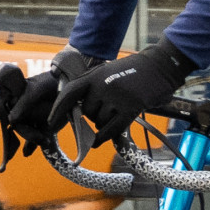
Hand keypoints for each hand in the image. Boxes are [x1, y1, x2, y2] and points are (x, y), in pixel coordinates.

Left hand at [1, 41, 191, 152]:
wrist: (159, 66)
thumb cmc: (132, 70)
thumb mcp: (106, 71)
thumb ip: (90, 86)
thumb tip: (74, 108)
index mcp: (93, 75)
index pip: (69, 94)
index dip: (57, 110)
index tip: (50, 123)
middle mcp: (102, 86)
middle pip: (86, 112)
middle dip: (91, 115)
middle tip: (105, 108)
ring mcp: (116, 98)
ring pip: (98, 121)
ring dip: (103, 123)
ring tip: (116, 111)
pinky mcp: (130, 109)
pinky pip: (110, 130)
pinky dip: (102, 138)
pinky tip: (97, 142)